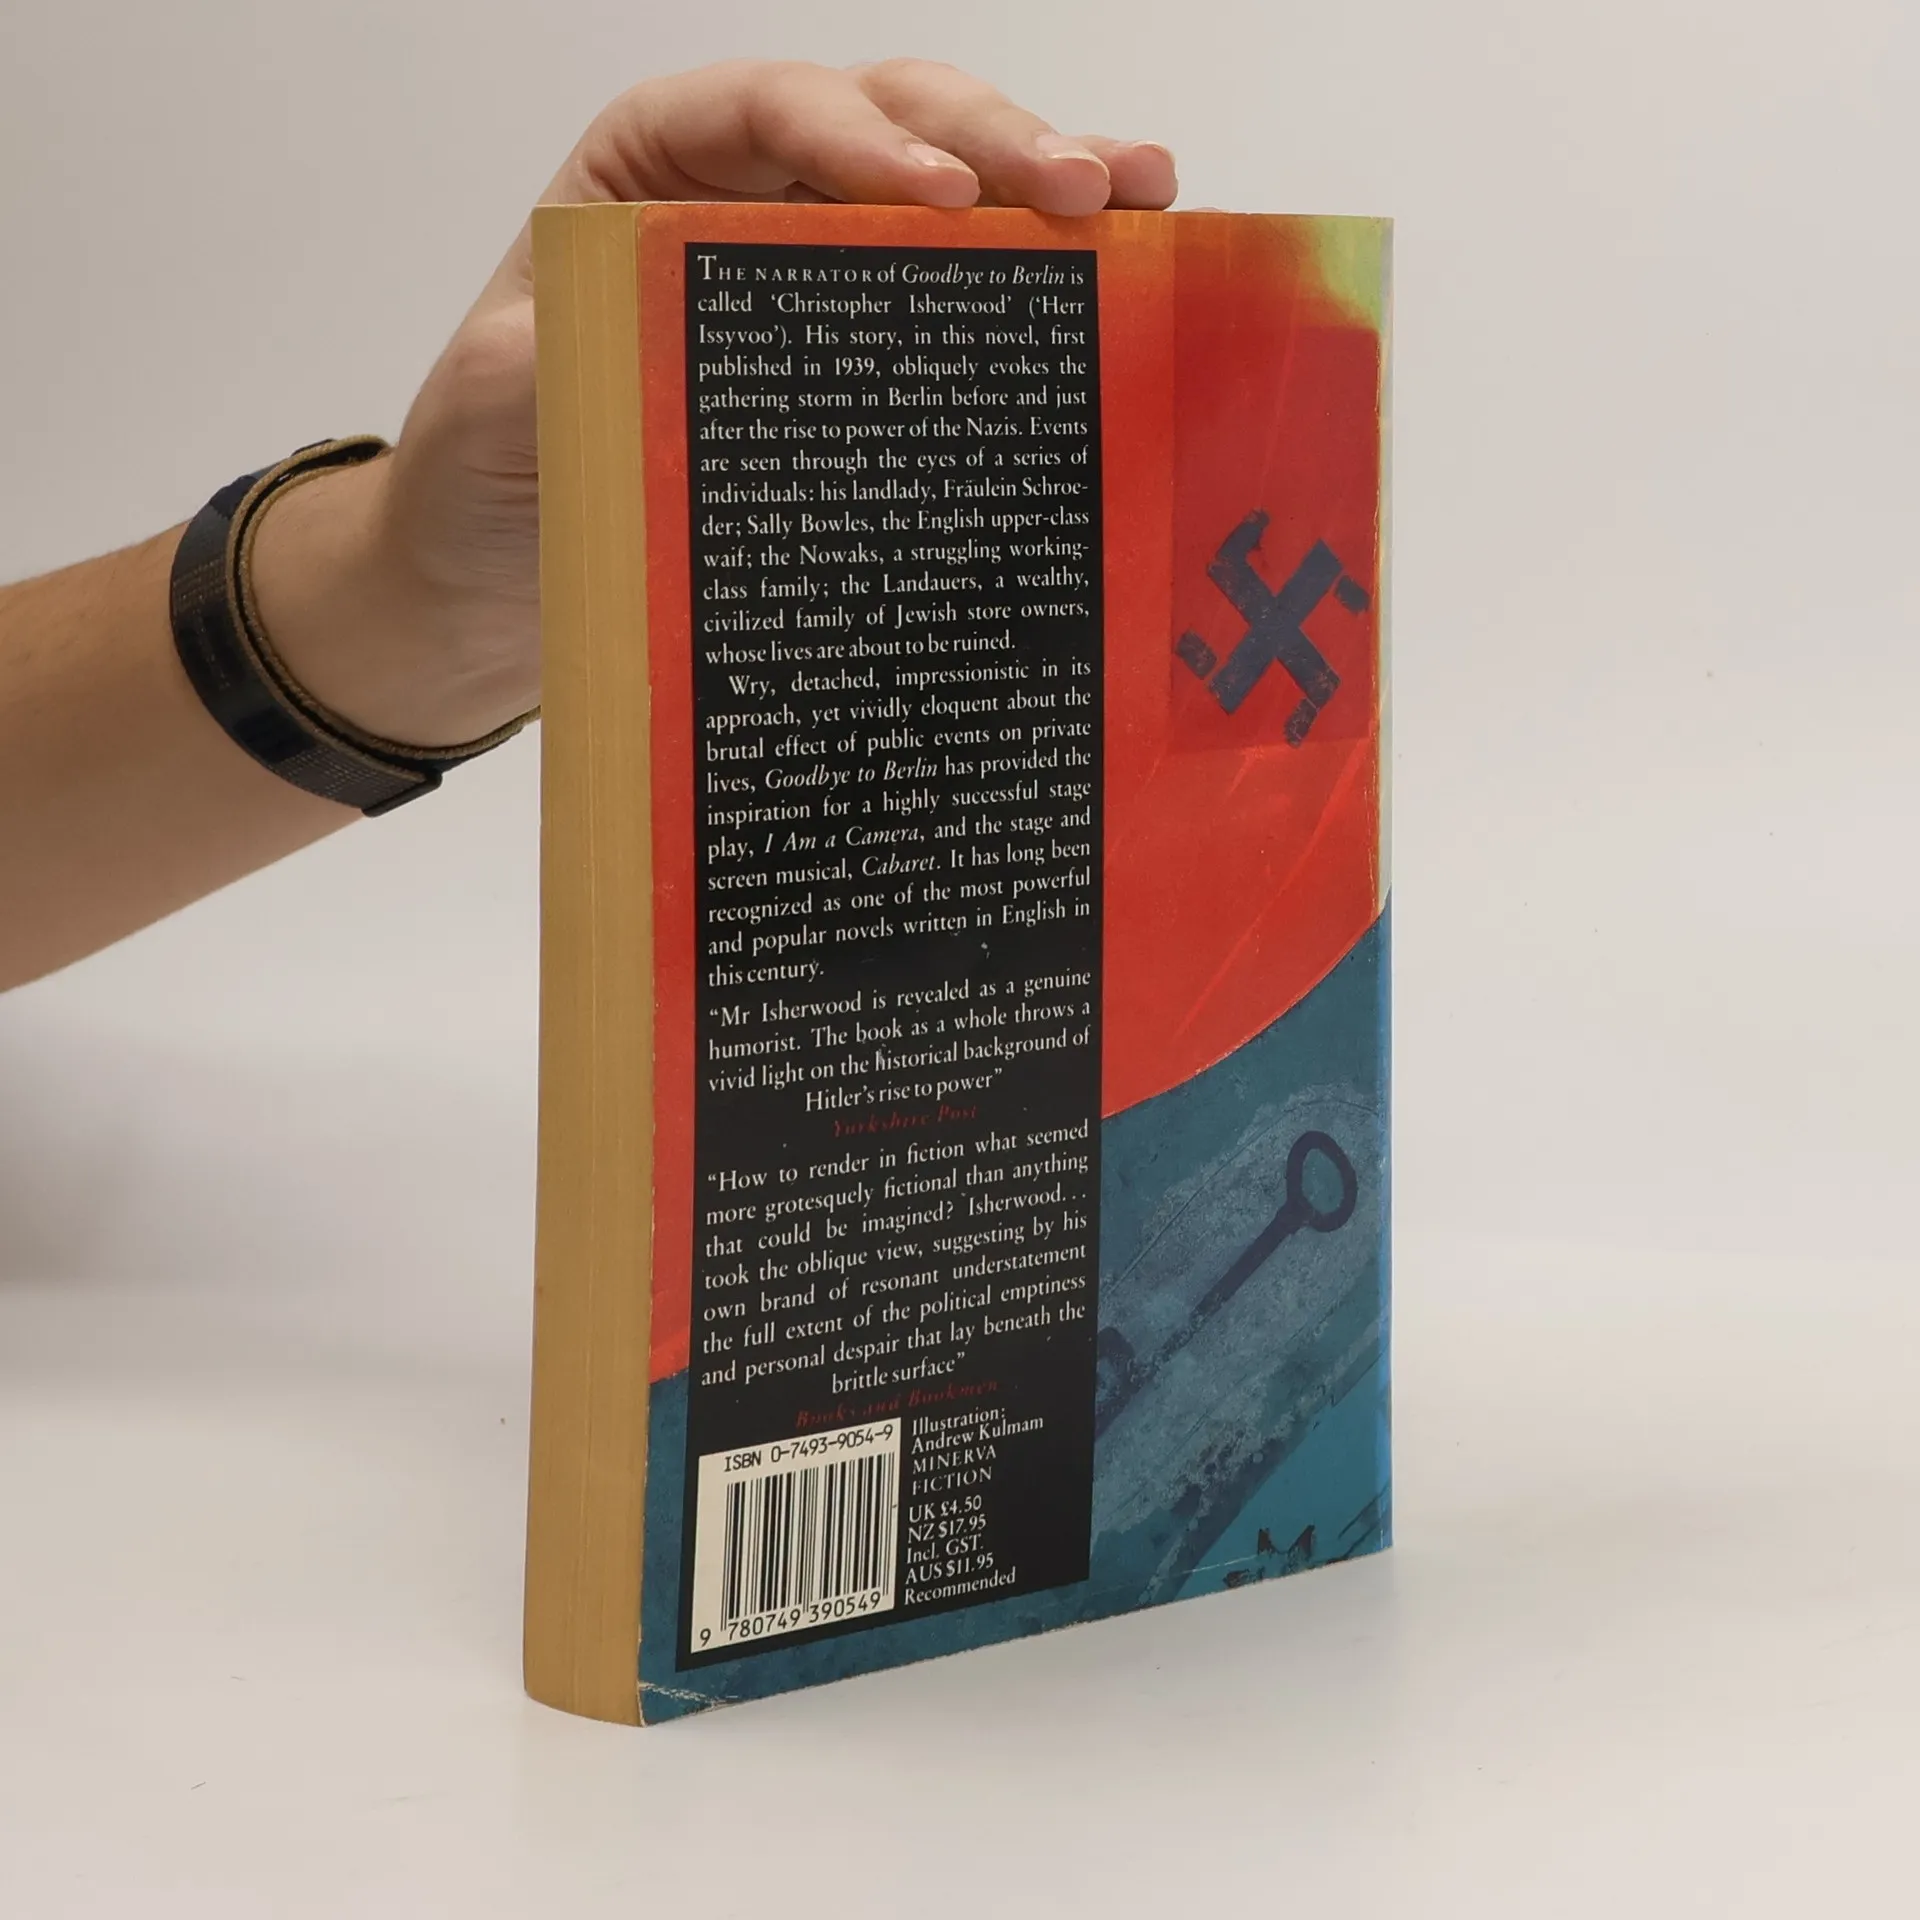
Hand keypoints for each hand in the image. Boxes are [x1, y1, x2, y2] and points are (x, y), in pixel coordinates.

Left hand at [252, 60, 1176, 750]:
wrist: (498, 574)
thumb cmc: (492, 471)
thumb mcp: (502, 404)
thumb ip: (573, 356)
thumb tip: (662, 341)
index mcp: (656, 169)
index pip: (770, 112)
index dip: (861, 137)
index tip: (939, 198)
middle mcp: (750, 197)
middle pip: (892, 124)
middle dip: (997, 145)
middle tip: (1089, 190)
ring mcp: (820, 277)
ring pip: (953, 194)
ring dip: (1051, 190)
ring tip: (1147, 202)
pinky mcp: (868, 365)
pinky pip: (959, 305)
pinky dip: (1039, 289)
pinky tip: (1123, 284)